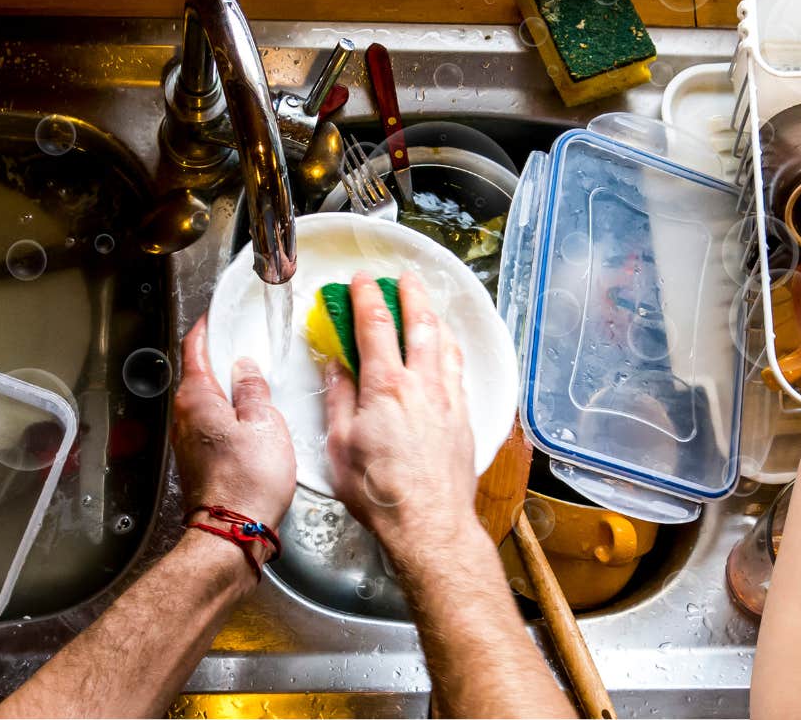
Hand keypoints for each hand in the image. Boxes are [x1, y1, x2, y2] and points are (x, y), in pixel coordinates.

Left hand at [171, 316, 297, 531]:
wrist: (234, 530)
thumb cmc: (249, 480)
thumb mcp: (265, 423)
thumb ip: (254, 389)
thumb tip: (245, 367)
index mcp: (197, 398)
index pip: (194, 349)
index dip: (207, 329)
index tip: (218, 315)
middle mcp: (184, 417)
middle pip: (198, 374)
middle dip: (220, 357)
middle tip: (246, 342)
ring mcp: (188, 439)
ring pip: (206, 400)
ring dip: (227, 387)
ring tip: (255, 379)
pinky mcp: (199, 458)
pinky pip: (212, 422)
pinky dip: (229, 411)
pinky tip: (252, 416)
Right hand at [323, 271, 477, 547]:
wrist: (428, 523)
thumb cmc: (380, 493)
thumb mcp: (340, 445)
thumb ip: (339, 399)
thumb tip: (337, 367)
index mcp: (386, 387)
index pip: (376, 326)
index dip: (367, 297)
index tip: (361, 280)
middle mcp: (422, 386)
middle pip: (420, 324)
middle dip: (410, 294)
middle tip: (403, 278)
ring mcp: (448, 400)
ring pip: (446, 344)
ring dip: (435, 317)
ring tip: (427, 305)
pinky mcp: (464, 418)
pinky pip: (460, 370)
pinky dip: (451, 349)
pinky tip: (449, 349)